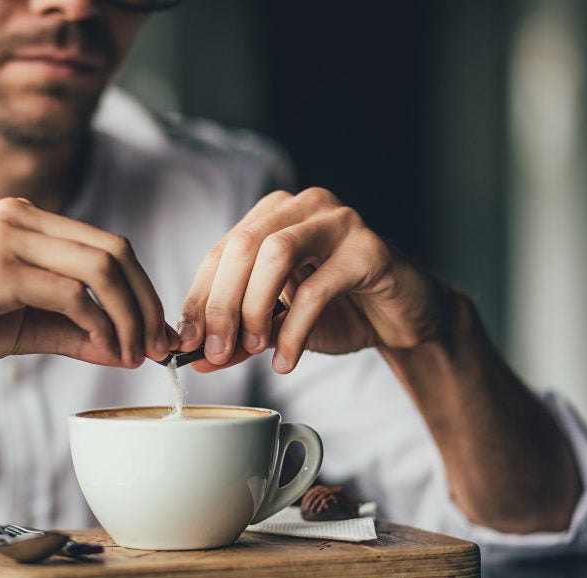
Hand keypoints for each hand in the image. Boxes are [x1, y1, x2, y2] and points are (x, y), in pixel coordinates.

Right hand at [0, 197, 176, 369]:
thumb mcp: (18, 327)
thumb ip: (72, 331)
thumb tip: (126, 349)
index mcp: (26, 220)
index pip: (108, 245)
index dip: (142, 290)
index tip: (156, 333)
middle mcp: (20, 217)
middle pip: (115, 251)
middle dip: (146, 303)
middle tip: (157, 348)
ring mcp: (7, 237)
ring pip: (101, 269)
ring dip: (128, 317)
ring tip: (133, 355)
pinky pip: (71, 293)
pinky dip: (98, 325)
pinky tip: (103, 351)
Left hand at [178, 188, 444, 372]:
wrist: (400, 319)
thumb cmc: (338, 311)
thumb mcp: (278, 326)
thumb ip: (238, 337)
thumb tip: (196, 357)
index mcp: (273, 215)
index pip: (220, 251)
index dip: (199, 298)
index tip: (186, 342)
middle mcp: (303, 207)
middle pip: (241, 246)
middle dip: (221, 304)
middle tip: (216, 351)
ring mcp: (338, 221)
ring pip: (275, 254)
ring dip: (254, 308)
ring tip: (254, 349)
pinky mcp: (368, 249)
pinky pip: (317, 288)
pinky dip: (294, 330)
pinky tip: (286, 360)